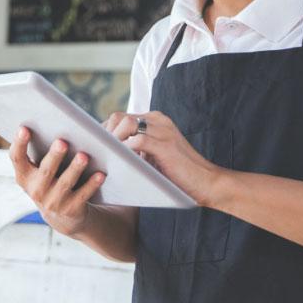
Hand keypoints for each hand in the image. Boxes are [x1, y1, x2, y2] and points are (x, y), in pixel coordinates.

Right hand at [9, 126, 104, 236]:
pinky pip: (83, 195)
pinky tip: (100, 174)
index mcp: (24, 176)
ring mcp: (53, 202)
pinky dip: (92, 185)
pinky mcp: (71, 210)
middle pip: (46, 171)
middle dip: (54, 156)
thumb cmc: (51, 180)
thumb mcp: (39, 170)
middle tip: (62, 142)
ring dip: (75, 169)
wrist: (62, 216)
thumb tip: (52, 120)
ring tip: (84, 156)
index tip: (24, 128)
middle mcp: (36, 190)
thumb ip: (41, 150)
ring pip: (65, 183)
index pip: (17, 158)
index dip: (19, 144)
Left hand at [104, 110, 225, 206]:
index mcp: (154, 121)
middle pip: (118, 117)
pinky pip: (136, 141)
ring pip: (125, 125)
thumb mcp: (153, 157)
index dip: (104, 132)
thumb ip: (135, 149)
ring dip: (112, 141)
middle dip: (104, 135)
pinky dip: (124, 151)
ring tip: (105, 158)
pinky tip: (119, 163)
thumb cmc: (178, 175)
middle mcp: (158, 120)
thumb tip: (106, 153)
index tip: (94, 148)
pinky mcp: (165, 144)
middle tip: (97, 153)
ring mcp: (163, 130)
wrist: (208, 184)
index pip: (119, 117)